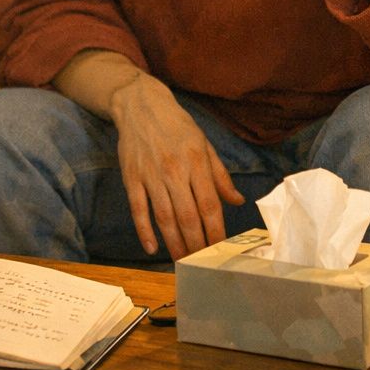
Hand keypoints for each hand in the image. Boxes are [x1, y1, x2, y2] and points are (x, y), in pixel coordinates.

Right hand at [108, 73, 244, 260]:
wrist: (141, 105)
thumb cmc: (177, 126)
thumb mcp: (204, 144)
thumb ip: (220, 176)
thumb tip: (237, 201)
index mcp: (196, 162)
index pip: (210, 205)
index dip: (216, 231)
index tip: (220, 249)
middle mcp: (174, 170)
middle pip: (188, 216)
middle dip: (196, 244)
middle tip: (201, 263)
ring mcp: (151, 175)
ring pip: (164, 217)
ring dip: (174, 243)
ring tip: (182, 262)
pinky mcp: (131, 178)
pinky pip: (138, 209)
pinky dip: (144, 230)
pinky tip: (152, 248)